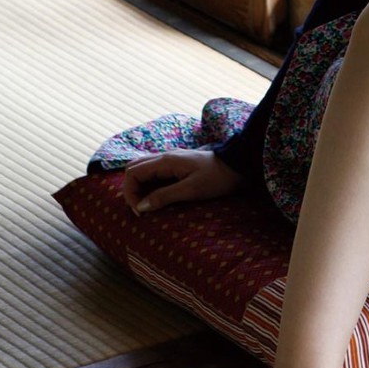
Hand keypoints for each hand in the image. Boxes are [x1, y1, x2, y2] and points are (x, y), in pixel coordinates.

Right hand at [122, 148, 242, 214]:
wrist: (238, 166)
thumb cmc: (217, 178)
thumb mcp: (191, 190)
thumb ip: (164, 196)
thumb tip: (141, 206)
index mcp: (165, 161)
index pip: (133, 172)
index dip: (130, 193)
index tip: (140, 211)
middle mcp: (164, 156)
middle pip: (134, 168)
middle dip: (131, 189)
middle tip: (141, 210)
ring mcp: (170, 159)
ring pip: (143, 169)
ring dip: (139, 187)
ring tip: (147, 206)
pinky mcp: (177, 165)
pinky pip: (154, 172)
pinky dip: (148, 184)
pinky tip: (157, 197)